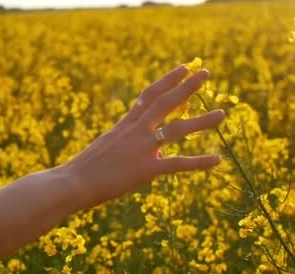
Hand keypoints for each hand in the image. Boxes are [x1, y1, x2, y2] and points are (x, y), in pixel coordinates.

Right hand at [63, 65, 224, 207]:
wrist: (71, 182)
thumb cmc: (82, 170)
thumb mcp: (106, 149)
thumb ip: (128, 144)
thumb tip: (152, 148)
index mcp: (124, 125)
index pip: (148, 96)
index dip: (167, 80)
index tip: (183, 68)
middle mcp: (135, 131)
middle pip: (166, 103)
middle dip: (187, 87)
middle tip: (206, 74)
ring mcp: (141, 148)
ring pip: (177, 129)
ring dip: (202, 121)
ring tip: (222, 113)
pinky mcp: (145, 169)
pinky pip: (177, 164)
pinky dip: (199, 162)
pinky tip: (217, 159)